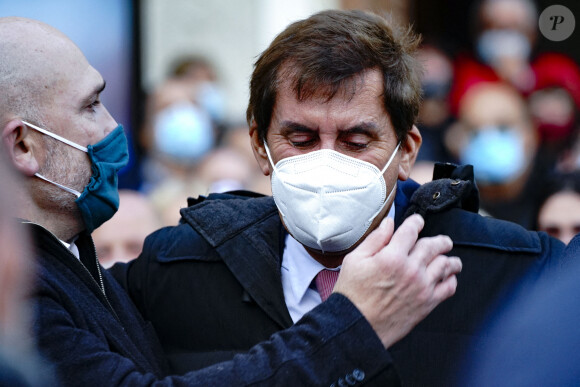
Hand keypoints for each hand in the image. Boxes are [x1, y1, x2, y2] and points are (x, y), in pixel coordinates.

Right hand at [333, 214, 460, 347]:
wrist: (357, 325)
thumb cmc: (352, 295)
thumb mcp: (354, 260)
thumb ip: (375, 239)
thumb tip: (388, 224)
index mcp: (392, 256)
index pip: (411, 230)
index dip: (416, 222)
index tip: (417, 222)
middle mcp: (411, 270)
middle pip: (433, 246)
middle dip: (439, 240)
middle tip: (442, 241)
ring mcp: (422, 287)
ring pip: (446, 265)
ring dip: (450, 258)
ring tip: (450, 258)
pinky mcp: (427, 303)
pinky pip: (448, 287)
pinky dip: (451, 279)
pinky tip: (448, 277)